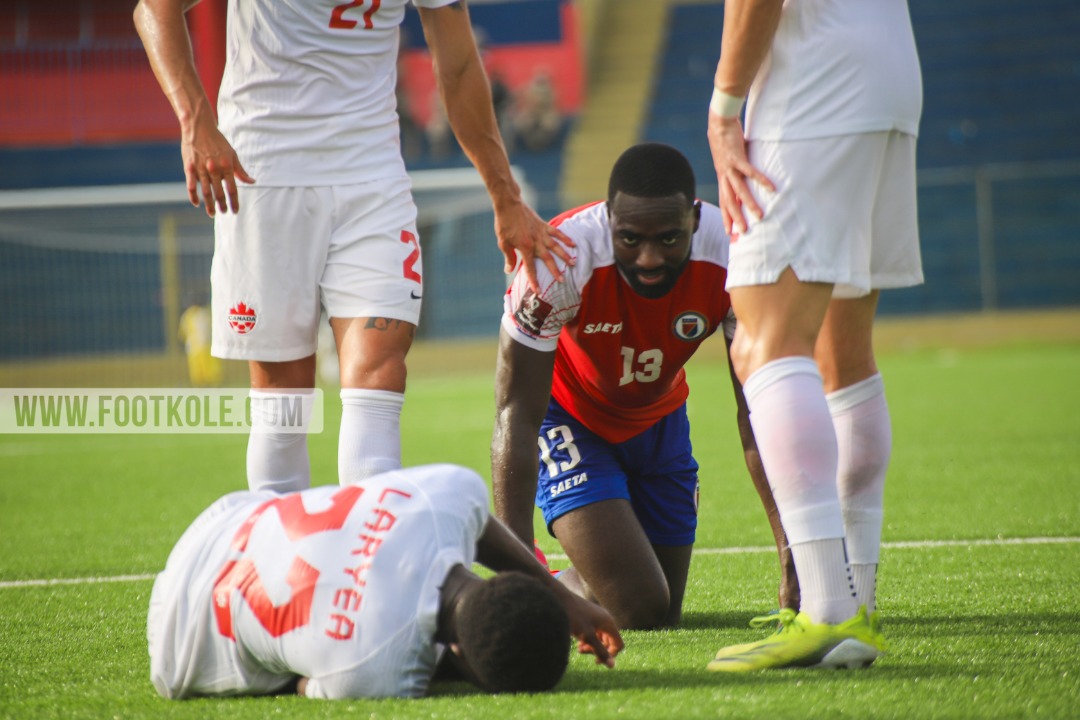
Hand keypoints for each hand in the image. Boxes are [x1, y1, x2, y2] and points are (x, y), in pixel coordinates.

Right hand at [180, 111, 254, 216]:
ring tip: (212, 214)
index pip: (232, 189)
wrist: (198, 127)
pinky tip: (197, 203)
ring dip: (209, 205)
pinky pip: (191, 186)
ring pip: (206, 192)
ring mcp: (201, 169)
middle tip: (224, 213)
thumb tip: (252, 182)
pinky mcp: (189, 167)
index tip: (235, 211)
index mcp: (227, 166)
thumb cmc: (218, 141)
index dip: (234, 202)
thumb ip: (240, 170)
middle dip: (222, 205)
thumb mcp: (232, 154)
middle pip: (219, 193)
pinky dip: (193, 196)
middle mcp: (214, 169)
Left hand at [494, 200, 574, 293]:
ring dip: (565, 256)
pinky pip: (556, 233)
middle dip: (555, 271)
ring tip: (573, 264)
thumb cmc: (504, 224)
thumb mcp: (503, 243)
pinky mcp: (544, 225)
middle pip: (547, 259)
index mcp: (525, 248)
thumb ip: (509, 257)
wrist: (509, 205)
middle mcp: (536, 242)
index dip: (534, 280)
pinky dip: (565, 238)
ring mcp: (541, 233)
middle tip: (562, 281)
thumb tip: (509, 270)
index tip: (539, 291)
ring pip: (556, 247)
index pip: (530, 268)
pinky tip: (573, 244)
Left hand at [564, 594, 623, 667]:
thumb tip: (613, 666)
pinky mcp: (589, 616)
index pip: (618, 644)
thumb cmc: (574, 617)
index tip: (596, 660)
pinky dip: (588, 639)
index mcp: (609, 623)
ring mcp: (597, 617)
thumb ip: (600, 651)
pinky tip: (578, 643)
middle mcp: (605, 619)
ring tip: (579, 649)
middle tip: (583, 651)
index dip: (610, 655)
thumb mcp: (587, 637)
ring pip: (600, 637)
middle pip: (609, 642)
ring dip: (592, 646)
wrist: (559, 599)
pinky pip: (593, 632)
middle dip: (598, 650)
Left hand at [707, 110, 774, 236]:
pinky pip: (750, 172)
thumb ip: (735, 172)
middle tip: (744, 232)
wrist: (719, 121)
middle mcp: (724, 175)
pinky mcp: (737, 157)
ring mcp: (729, 167)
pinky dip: (760, 180)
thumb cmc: (725, 139)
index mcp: (722, 178)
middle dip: (736, 218)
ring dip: (749, 204)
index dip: (726, 218)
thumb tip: (744, 182)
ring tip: (760, 216)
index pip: (723, 202)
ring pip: (739, 190)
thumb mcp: (728, 160)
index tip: (730, 233)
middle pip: (729, 201)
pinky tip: (771, 188)